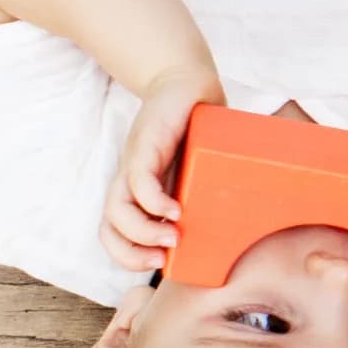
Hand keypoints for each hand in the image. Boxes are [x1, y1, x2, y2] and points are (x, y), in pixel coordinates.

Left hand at [101, 60, 221, 269]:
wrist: (186, 85)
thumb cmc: (196, 132)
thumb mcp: (200, 173)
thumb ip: (207, 197)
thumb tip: (239, 231)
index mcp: (140, 194)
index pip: (115, 235)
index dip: (129, 257)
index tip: (162, 262)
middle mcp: (131, 183)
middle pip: (109, 229)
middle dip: (131, 254)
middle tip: (164, 257)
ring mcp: (136, 164)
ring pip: (117, 210)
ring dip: (143, 232)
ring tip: (174, 236)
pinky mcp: (146, 146)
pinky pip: (138, 181)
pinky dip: (153, 202)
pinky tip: (177, 210)